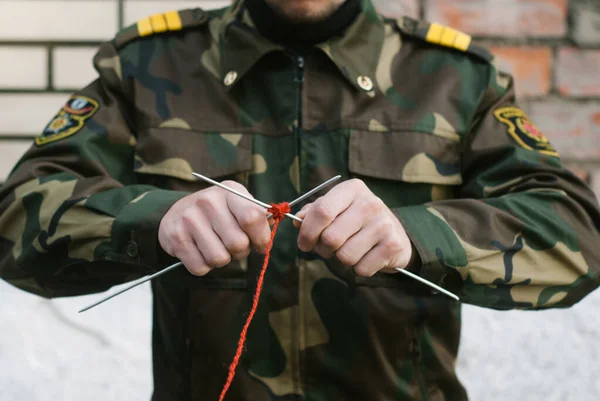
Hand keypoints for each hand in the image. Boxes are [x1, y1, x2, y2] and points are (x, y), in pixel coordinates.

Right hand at [158, 181, 270, 275]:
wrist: (176, 213)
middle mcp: (208, 202)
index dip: (261, 238)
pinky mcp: (176, 238)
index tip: (260, 244)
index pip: (253, 218)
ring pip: (219, 259)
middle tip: (233, 245)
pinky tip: (201, 251)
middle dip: (241, 252)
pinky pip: (201, 268)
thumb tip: (270, 231)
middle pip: (238, 244)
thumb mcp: (237, 205)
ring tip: (216, 247)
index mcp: (229, 192)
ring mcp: (189, 219)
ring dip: (222, 260)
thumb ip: (257, 217)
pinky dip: (205, 267)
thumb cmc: (217, 213)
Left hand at [294, 179, 412, 276]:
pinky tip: (366, 256)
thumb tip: (298, 220)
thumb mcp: (336, 208)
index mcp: (352, 189)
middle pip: (331, 238)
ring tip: (349, 250)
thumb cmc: (356, 220)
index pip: (322, 211)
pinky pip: (361, 268)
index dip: (307, 231)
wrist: (396, 234)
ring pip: (345, 256)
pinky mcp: (392, 245)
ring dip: (341, 259)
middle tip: (327, 249)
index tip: (303, 243)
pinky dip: (358, 268)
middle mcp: (370, 203)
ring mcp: (384, 224)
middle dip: (323, 249)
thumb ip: (314, 211)